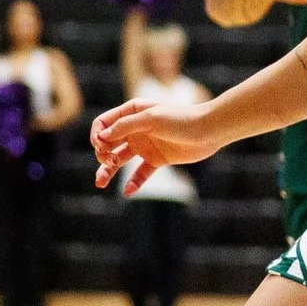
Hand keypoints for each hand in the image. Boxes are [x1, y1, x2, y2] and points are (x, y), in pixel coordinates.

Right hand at [90, 96, 223, 194]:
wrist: (209, 130)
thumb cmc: (181, 119)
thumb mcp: (150, 118)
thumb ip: (125, 126)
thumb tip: (102, 137)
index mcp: (131, 113)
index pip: (104, 124)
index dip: (97, 135)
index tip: (101, 146)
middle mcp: (135, 129)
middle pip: (108, 143)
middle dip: (101, 153)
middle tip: (108, 161)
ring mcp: (145, 145)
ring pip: (119, 160)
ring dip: (107, 170)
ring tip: (100, 183)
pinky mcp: (156, 159)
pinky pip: (140, 173)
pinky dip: (133, 182)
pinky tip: (127, 192)